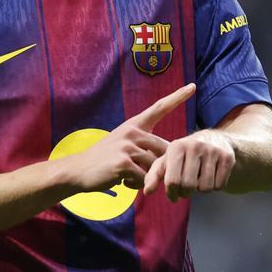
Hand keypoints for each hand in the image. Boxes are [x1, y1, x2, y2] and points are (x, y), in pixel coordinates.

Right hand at [64, 83, 194, 191]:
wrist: (78, 170)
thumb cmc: (105, 160)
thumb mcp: (124, 145)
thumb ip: (144, 147)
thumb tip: (169, 157)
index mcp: (133, 125)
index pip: (159, 108)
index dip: (177, 97)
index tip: (193, 86)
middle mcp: (131, 131)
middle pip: (165, 149)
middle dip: (160, 166)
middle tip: (142, 174)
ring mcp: (127, 146)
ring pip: (156, 166)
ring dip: (147, 177)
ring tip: (130, 177)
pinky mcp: (123, 163)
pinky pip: (145, 178)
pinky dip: (138, 185)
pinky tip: (123, 182)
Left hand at [143, 129, 235, 200]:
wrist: (214, 140)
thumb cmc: (184, 155)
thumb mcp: (167, 160)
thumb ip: (154, 175)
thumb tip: (147, 192)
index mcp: (176, 147)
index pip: (172, 181)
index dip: (172, 193)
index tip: (173, 196)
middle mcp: (194, 146)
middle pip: (189, 186)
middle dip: (186, 193)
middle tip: (186, 190)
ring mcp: (212, 151)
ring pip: (206, 187)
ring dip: (201, 190)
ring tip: (198, 180)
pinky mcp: (227, 157)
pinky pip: (220, 185)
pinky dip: (215, 187)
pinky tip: (211, 176)